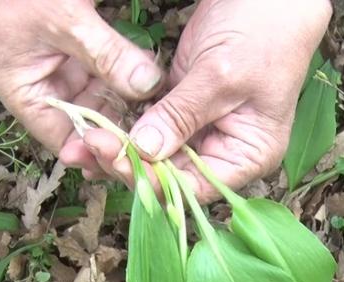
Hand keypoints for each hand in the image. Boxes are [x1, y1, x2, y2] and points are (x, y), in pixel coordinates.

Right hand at [0, 0, 162, 154]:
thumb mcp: (66, 21)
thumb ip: (106, 54)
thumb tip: (148, 85)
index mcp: (27, 95)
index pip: (66, 141)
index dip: (99, 153)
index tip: (135, 154)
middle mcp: (48, 90)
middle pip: (90, 127)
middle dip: (123, 131)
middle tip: (159, 137)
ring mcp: (68, 73)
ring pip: (106, 103)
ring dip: (133, 107)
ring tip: (164, 113)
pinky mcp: (86, 56)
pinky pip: (113, 78)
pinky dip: (134, 81)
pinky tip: (158, 83)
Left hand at [70, 0, 332, 201]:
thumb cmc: (262, 33)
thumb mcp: (220, 77)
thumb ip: (181, 115)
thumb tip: (144, 149)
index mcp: (246, 155)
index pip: (196, 186)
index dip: (154, 181)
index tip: (114, 159)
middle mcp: (223, 150)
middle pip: (170, 175)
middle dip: (128, 165)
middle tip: (86, 149)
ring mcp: (201, 129)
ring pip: (155, 154)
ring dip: (121, 150)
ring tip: (81, 145)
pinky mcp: (181, 106)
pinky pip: (149, 127)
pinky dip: (124, 129)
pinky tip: (96, 128)